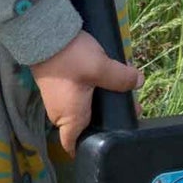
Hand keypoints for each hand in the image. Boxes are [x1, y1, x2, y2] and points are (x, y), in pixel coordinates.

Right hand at [32, 30, 142, 156]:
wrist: (44, 34)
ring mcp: (55, 99)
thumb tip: (139, 81)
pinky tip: (101, 80)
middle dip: (102, 121)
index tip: (105, 144)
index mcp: (70, 117)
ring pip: (78, 109)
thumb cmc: (71, 59)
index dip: (87, 148)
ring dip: (96, 104)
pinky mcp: (55, 85)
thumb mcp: (101, 68)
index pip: (73, 145)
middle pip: (81, 126)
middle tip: (127, 110)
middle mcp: (60, 113)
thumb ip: (122, 78)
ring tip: (118, 93)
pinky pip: (74, 97)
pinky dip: (87, 93)